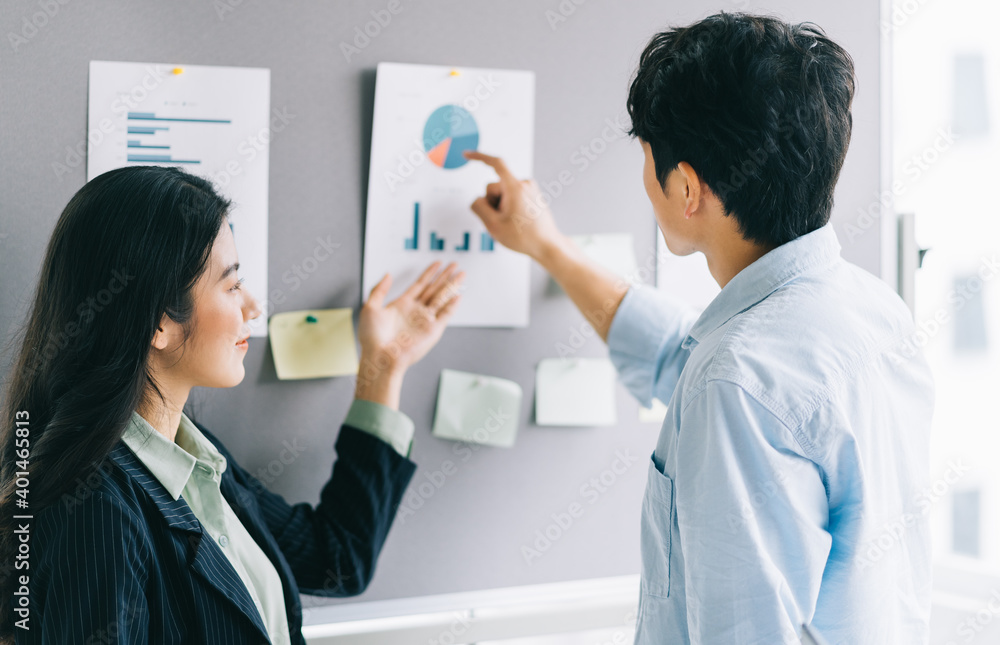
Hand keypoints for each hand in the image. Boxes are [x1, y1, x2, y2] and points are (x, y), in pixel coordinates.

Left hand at [356, 261, 463, 388]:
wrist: (380, 357)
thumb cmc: (372, 337)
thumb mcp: (370, 307)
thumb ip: (379, 290)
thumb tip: (388, 274)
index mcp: (402, 304)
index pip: (420, 284)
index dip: (429, 273)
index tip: (438, 263)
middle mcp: (416, 311)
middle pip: (434, 289)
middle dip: (445, 276)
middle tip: (455, 264)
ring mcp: (425, 320)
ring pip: (442, 298)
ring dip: (452, 286)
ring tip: (461, 274)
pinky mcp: (433, 330)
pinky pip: (445, 314)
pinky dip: (452, 305)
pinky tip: (458, 295)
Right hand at [464, 150, 564, 260]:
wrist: (547, 245)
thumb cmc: (524, 237)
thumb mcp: (493, 225)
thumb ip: (478, 208)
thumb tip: (477, 199)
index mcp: (515, 188)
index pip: (495, 163)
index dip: (478, 157)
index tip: (467, 154)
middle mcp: (524, 184)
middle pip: (493, 186)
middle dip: (492, 203)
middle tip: (502, 220)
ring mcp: (529, 189)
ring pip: (502, 193)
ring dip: (500, 207)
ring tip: (512, 222)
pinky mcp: (532, 195)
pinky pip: (511, 196)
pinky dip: (508, 207)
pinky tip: (516, 220)